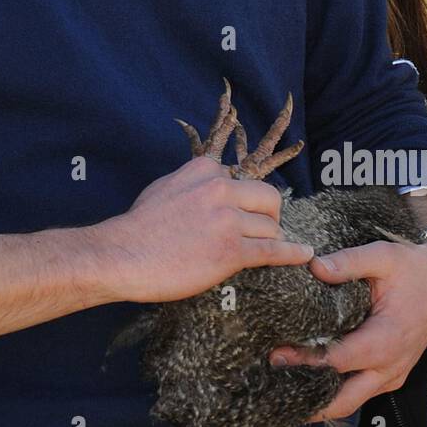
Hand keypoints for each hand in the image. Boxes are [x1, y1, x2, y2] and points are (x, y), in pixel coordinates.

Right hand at [98, 156, 313, 303]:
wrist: (123, 255)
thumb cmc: (139, 226)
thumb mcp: (167, 186)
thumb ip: (195, 183)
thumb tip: (216, 186)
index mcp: (205, 170)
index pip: (243, 179)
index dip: (243, 201)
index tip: (241, 214)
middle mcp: (220, 189)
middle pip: (269, 198)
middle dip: (269, 215)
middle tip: (261, 230)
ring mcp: (227, 220)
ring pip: (271, 227)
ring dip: (268, 240)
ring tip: (262, 250)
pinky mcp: (232, 251)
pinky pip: (274, 251)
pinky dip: (293, 253)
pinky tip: (303, 255)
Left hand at [267, 236, 426, 418]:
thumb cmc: (411, 267)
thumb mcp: (382, 256)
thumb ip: (348, 262)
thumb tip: (313, 267)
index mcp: (387, 339)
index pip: (339, 360)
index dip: (306, 361)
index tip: (276, 355)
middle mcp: (391, 366)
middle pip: (344, 399)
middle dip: (308, 398)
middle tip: (272, 386)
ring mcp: (393, 375)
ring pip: (352, 402)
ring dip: (321, 401)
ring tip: (284, 391)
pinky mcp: (391, 376)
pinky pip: (361, 393)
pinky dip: (336, 394)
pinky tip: (310, 383)